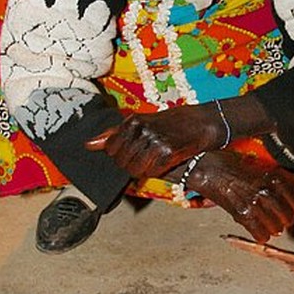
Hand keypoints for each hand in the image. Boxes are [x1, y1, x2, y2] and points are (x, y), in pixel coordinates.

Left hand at [85, 106, 223, 178]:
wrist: (205, 122)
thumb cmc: (173, 122)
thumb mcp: (143, 122)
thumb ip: (115, 134)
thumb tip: (88, 144)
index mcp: (133, 121)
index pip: (110, 148)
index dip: (120, 155)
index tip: (134, 152)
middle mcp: (142, 129)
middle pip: (120, 161)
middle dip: (130, 165)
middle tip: (146, 158)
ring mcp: (154, 140)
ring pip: (134, 169)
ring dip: (142, 170)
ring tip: (154, 161)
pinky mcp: (168, 152)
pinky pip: (151, 172)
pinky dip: (155, 172)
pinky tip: (164, 163)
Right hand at [187, 151, 293, 243]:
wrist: (212, 171)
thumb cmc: (237, 171)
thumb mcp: (265, 173)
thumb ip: (286, 188)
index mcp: (275, 178)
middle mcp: (267, 190)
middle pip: (289, 215)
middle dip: (285, 220)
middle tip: (279, 219)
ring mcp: (255, 202)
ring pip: (277, 227)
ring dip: (273, 229)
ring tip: (267, 224)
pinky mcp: (242, 214)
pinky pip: (261, 233)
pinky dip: (261, 235)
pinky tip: (258, 231)